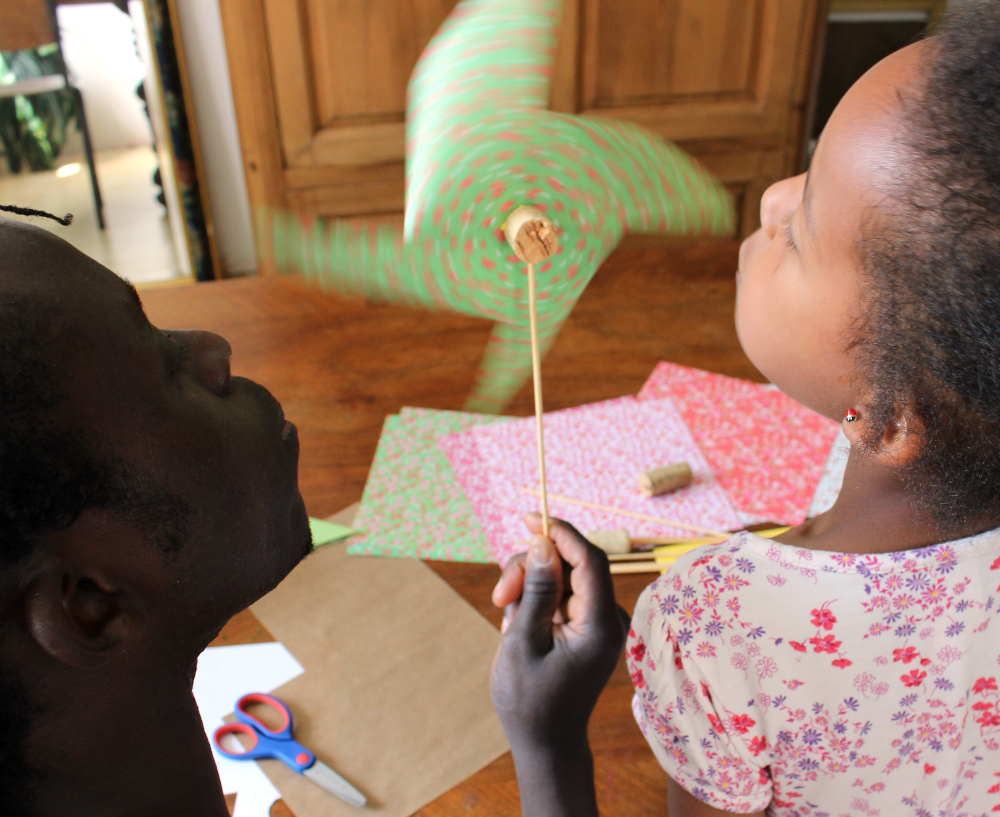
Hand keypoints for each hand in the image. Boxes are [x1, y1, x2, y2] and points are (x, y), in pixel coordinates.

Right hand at [490, 514, 627, 750]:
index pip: (590, 560)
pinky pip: (560, 595)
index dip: (562, 533)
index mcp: (601, 625)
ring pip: (561, 577)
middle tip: (500, 596)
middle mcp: (608, 619)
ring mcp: (598, 623)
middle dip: (532, 569)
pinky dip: (535, 600)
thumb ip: (537, 590)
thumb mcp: (523, 642)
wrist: (545, 743)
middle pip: (570, 565)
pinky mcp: (586, 627)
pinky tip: (518, 624)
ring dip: (529, 585)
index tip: (530, 518)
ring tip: (505, 615)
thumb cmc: (531, 701)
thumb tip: (544, 544)